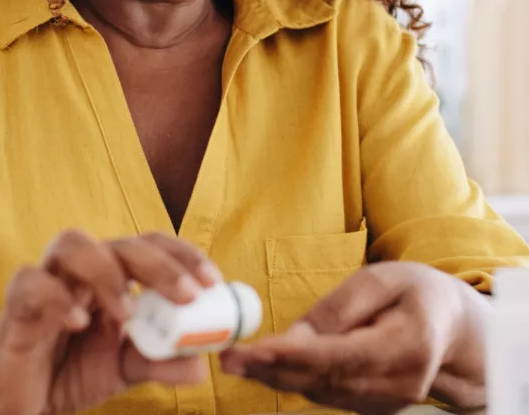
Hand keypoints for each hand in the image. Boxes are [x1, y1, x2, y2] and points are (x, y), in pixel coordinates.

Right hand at [0, 230, 221, 414]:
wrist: (19, 401)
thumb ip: (161, 362)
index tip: (212, 281)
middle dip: (157, 263)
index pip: (149, 245)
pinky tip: (79, 323)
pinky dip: (57, 298)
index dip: (181, 255)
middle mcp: (82, 269)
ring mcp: (48, 279)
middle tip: (187, 294)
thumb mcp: (124, 369)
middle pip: (119, 242)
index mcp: (112, 275)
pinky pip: (32, 283)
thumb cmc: (71, 371)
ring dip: (107, 272)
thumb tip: (203, 362)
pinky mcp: (17, 302)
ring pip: (71, 243)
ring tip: (128, 312)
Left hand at [220, 262, 488, 414]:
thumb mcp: (382, 280)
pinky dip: (292, 381)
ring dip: (274, 379)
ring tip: (234, 361)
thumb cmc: (415, 293)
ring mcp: (387, 401)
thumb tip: (294, 337)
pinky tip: (262, 368)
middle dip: (271, 370)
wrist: (451, 329)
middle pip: (325, 381)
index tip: (258, 349)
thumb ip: (339, 308)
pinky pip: (326, 394)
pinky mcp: (372, 405)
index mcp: (408, 346)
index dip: (296, 355)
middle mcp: (399, 384)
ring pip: (321, 393)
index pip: (342, 356)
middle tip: (229, 357)